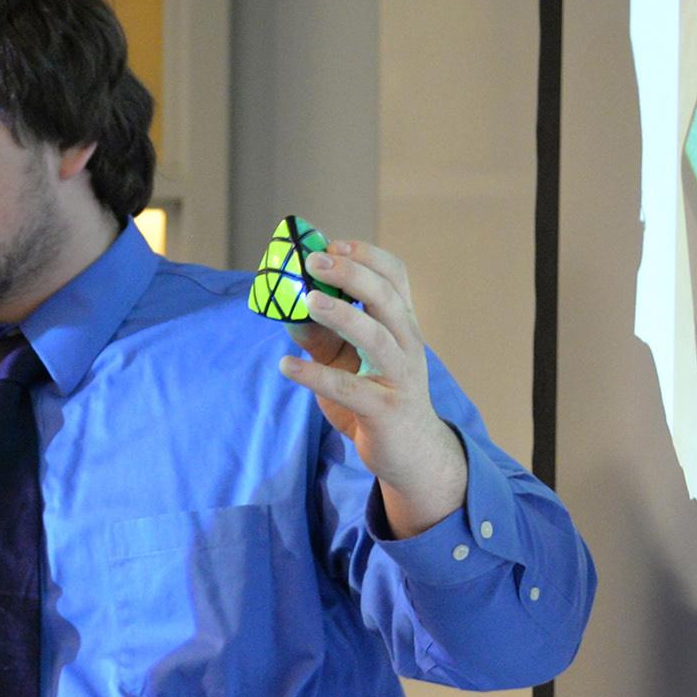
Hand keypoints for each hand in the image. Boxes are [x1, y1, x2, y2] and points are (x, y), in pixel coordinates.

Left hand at [275, 235, 469, 536]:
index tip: (333, 243)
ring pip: (376, 337)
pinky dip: (315, 375)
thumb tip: (287, 311)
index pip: (396, 277)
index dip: (367, 256)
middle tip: (313, 262)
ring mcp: (400, 376)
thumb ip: (322, 336)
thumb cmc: (376, 397)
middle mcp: (407, 344)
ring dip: (342, 315)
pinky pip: (349, 389)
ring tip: (307, 302)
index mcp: (401, 325)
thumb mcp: (347, 361)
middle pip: (387, 298)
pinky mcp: (385, 409)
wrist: (410, 453)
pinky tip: (286, 366)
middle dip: (351, 275)